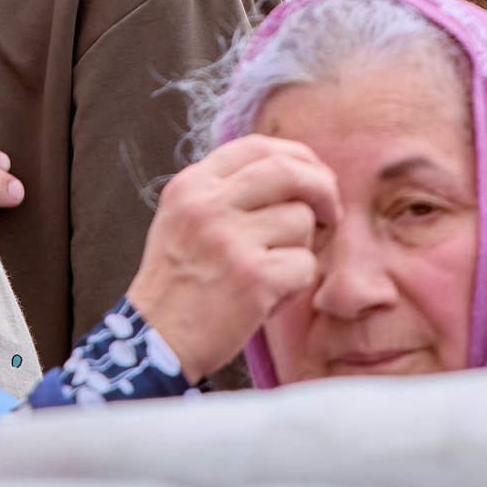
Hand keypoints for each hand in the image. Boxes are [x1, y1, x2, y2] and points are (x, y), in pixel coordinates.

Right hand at [126, 133, 339, 382]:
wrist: (156, 339)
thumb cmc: (178, 282)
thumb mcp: (184, 218)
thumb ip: (225, 190)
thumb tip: (293, 171)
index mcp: (191, 185)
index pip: (257, 147)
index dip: (297, 157)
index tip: (313, 178)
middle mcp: (208, 205)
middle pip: (289, 171)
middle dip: (323, 189)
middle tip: (330, 214)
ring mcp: (230, 240)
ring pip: (302, 221)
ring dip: (301, 248)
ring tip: (273, 270)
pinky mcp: (253, 278)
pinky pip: (305, 265)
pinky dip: (297, 283)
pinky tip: (270, 297)